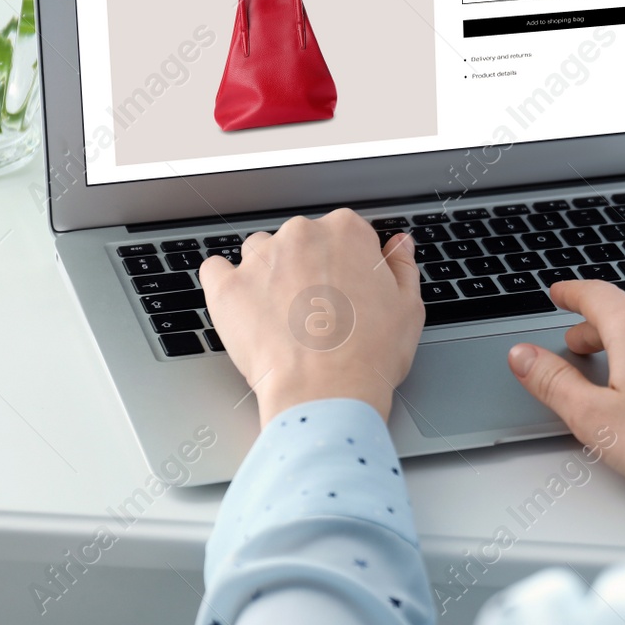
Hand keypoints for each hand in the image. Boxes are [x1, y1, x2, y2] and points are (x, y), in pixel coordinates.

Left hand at [199, 209, 424, 426]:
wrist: (326, 393)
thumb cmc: (370, 354)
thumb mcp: (408, 307)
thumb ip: (401, 267)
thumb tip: (398, 246)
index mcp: (346, 232)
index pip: (344, 233)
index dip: (348, 264)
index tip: (347, 289)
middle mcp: (301, 234)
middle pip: (301, 240)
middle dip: (307, 268)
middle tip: (318, 310)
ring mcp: (261, 259)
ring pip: (260, 253)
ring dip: (268, 274)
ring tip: (281, 315)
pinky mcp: (227, 287)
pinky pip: (216, 270)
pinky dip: (225, 283)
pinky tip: (241, 305)